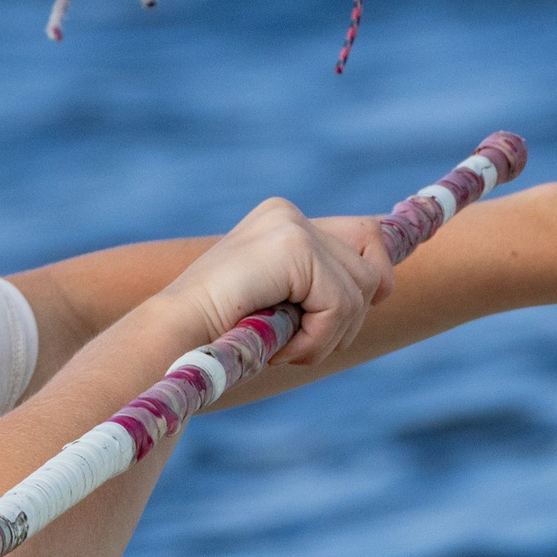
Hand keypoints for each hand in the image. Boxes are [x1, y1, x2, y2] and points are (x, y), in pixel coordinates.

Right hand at [163, 199, 395, 364]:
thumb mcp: (279, 302)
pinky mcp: (294, 247)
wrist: (173, 339)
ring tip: (278, 343)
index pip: (369, 237)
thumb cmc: (218, 335)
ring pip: (363, 291)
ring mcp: (291, 226)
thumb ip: (321, 284)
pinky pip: (340, 305)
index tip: (348, 312)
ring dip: (327, 336)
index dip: (371, 280)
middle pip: (373, 268)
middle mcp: (288, 213)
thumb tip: (383, 282)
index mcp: (282, 219)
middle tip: (296, 340)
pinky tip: (275, 343)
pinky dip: (315, 339)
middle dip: (347, 320)